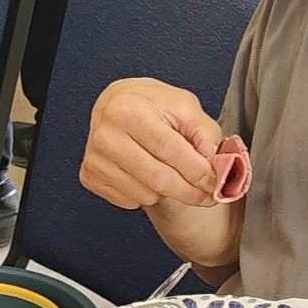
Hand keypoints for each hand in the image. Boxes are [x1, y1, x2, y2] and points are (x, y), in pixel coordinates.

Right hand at [80, 77, 222, 209]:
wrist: (121, 106)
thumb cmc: (154, 107)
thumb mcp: (186, 107)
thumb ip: (205, 134)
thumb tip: (217, 167)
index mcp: (128, 108)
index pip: (169, 149)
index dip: (198, 170)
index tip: (217, 183)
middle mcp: (105, 133)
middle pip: (158, 178)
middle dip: (191, 192)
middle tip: (209, 194)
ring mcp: (94, 156)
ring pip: (146, 194)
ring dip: (168, 191)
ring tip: (170, 169)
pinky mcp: (90, 175)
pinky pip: (130, 200)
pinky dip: (147, 194)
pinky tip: (147, 173)